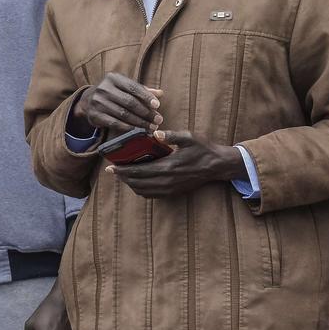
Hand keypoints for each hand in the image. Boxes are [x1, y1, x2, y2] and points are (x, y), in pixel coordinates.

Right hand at [68, 72, 162, 136]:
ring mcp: (98, 102)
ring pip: (123, 114)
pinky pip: (114, 123)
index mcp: (113, 78)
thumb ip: (142, 90)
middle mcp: (104, 88)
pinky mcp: (94, 115)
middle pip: (129, 102)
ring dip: (139, 122)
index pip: (133, 87)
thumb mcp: (125, 87)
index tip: (157, 106)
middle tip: (158, 120)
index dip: (146, 97)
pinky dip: (127, 127)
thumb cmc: (113, 92)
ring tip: (150, 127)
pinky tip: (137, 130)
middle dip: (146, 112)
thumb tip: (160, 93)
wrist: (88, 100)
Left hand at [105, 130, 245, 197]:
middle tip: (113, 170)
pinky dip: (141, 190)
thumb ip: (171, 135)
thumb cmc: (203, 149)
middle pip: (138, 183)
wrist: (217, 166)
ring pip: (143, 191)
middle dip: (123, 177)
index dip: (123, 170)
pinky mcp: (174, 192)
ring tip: (124, 175)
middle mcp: (167, 181)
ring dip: (131, 184)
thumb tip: (155, 134)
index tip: (111, 167)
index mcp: (168, 166)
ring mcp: (171, 188)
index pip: (139, 171)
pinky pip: (152, 195)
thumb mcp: (188, 137)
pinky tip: (138, 182)